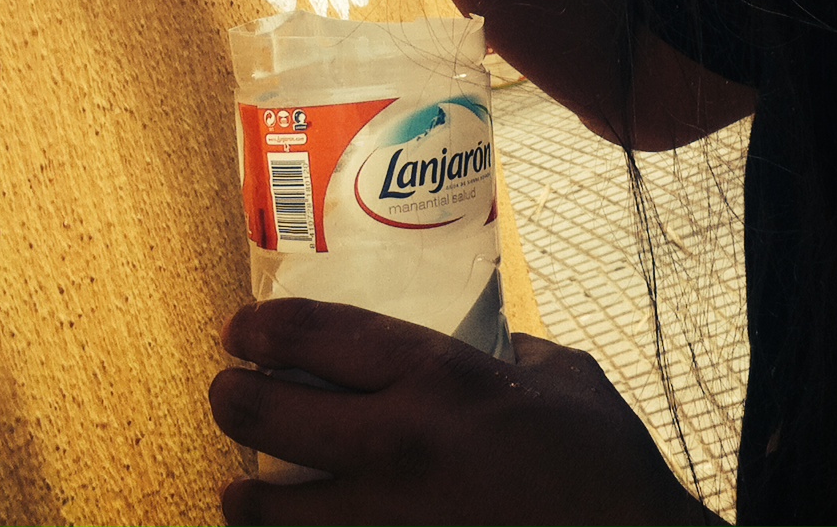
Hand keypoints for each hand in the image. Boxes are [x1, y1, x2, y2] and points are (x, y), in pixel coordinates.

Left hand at [207, 299, 716, 526]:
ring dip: (247, 496)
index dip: (262, 329)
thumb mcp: (565, 380)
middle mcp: (398, 447)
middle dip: (233, 400)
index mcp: (439, 379)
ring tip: (242, 490)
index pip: (314, 335)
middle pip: (267, 415)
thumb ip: (513, 354)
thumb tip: (492, 342)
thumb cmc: (607, 471)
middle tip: (230, 394)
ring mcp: (388, 525)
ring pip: (271, 510)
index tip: (240, 331)